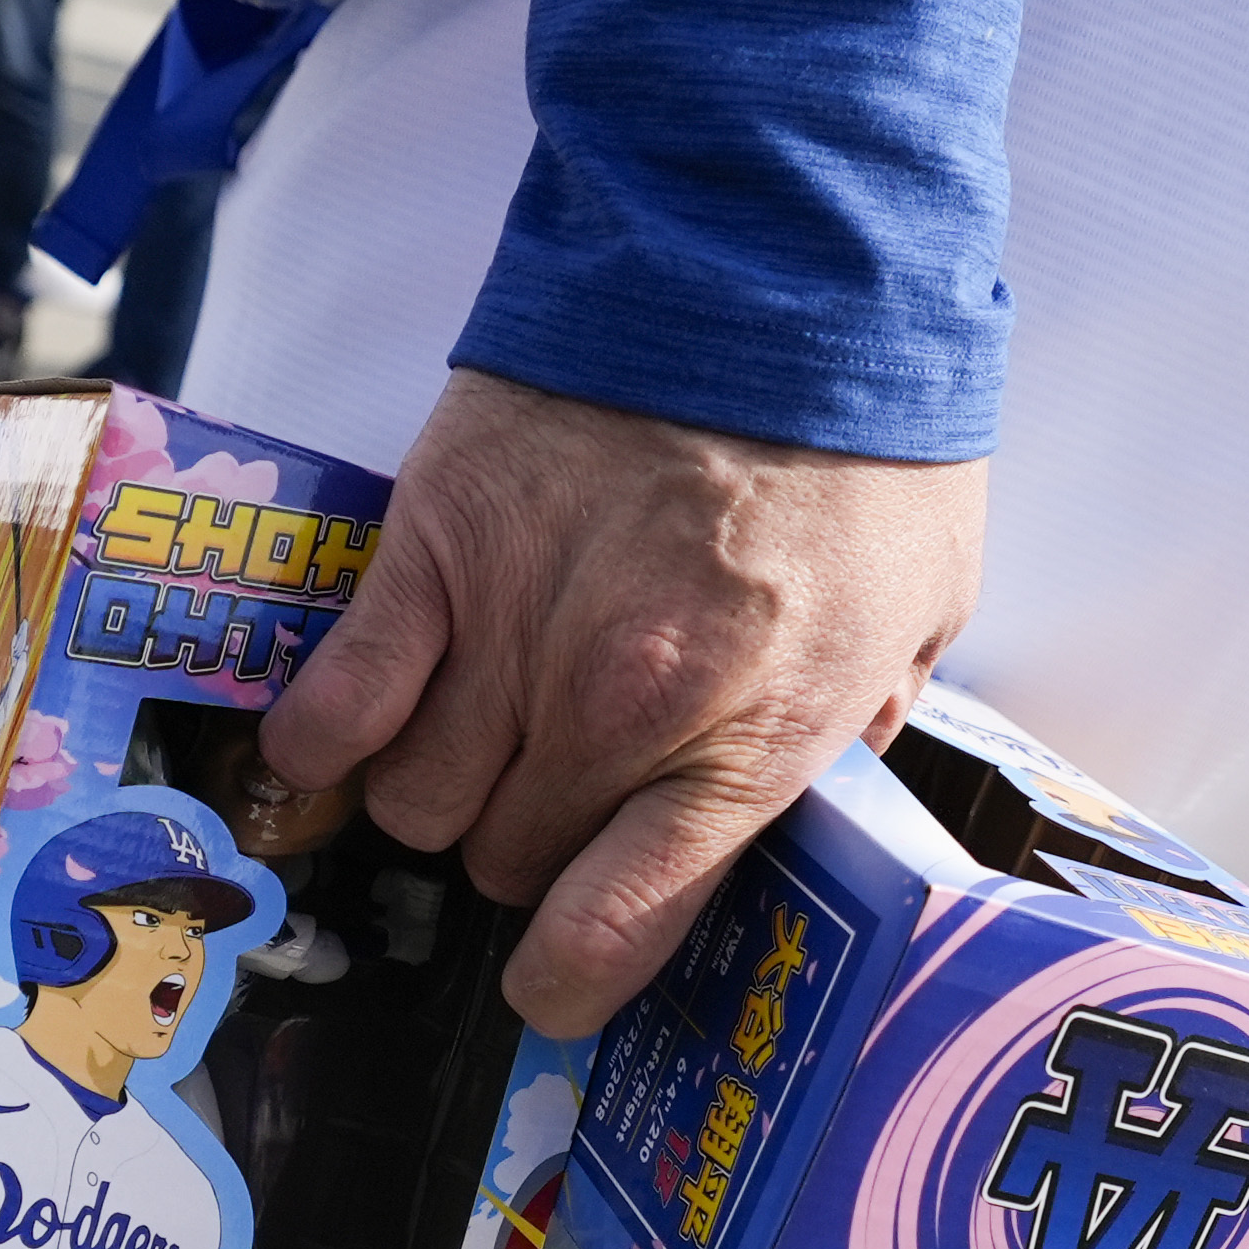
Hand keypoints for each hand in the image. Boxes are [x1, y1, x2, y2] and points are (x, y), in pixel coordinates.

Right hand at [265, 372, 984, 1038]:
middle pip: (504, 864)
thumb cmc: (863, 442)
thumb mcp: (919, 615)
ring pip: (415, 802)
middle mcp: (612, 716)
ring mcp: (511, 638)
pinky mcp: (431, 555)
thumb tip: (804, 787)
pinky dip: (328, 737)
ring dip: (439, 782)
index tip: (557, 978)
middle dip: (527, 840)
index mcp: (742, 748)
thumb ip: (853, 724)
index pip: (611, 934)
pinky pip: (336, 707)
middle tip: (558, 775)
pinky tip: (347, 731)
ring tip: (477, 723)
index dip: (570, 979)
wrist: (777, 268)